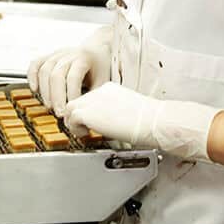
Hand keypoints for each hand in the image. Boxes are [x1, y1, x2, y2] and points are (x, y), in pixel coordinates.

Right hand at [28, 28, 111, 116]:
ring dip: (45, 91)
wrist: (96, 49)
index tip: (72, 110)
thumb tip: (87, 114)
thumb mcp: (103, 79)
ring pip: (44, 70)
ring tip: (50, 106)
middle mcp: (68, 54)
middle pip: (56, 75)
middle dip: (56, 97)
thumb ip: (95, 95)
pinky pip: (36, 64)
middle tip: (59, 113)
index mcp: (84, 58)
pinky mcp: (49, 56)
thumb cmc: (100, 66)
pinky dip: (32, 76)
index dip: (71, 95)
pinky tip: (34, 90)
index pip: (73, 77)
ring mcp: (57, 54)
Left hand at [64, 82, 221, 161]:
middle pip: (78, 100)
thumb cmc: (149, 119)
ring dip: (73, 121)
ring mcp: (93, 101)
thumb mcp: (130, 110)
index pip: (90, 97)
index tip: (92, 121)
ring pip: (70, 107)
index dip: (89, 111)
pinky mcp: (89, 113)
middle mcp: (100, 92)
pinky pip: (71, 119)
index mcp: (111, 89)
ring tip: (83, 132)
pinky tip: (85, 134)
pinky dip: (75, 128)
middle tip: (84, 128)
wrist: (153, 121)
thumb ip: (116, 111)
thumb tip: (111, 122)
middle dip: (78, 115)